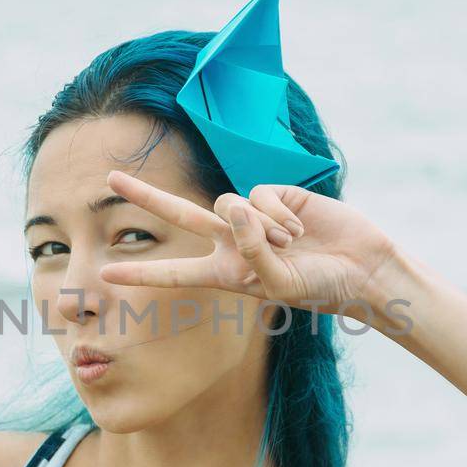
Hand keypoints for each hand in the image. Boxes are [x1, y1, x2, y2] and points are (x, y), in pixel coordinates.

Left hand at [99, 169, 398, 324]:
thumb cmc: (320, 287)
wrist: (360, 268)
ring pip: (228, 203)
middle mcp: (232, 242)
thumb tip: (234, 206)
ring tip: (290, 245)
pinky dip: (278, 215)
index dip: (142, 272)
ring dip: (260, 227)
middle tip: (110, 179)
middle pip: (179, 215)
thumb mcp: (278, 283)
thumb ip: (251, 249)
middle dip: (146, 197)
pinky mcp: (276, 195)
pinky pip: (259, 196)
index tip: (107, 272)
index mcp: (226, 273)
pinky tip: (300, 229)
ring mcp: (252, 217)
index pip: (175, 272)